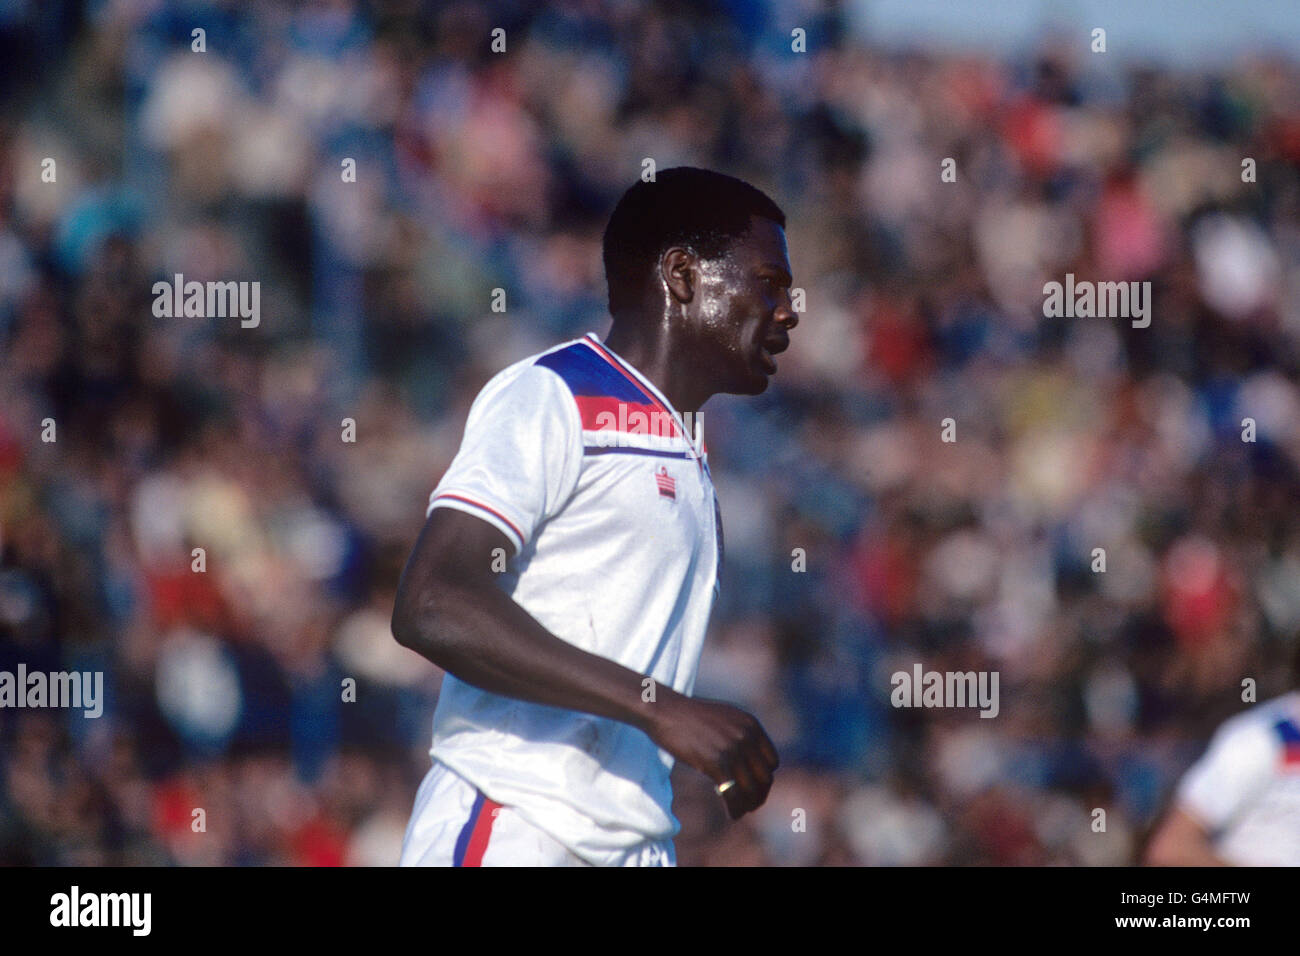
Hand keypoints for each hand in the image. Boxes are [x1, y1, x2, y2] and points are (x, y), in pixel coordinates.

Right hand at [645, 692, 778, 818]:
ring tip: (740, 811)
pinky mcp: (716, 763)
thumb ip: (740, 735)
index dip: (765, 778)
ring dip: (748, 805)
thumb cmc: (690, 716)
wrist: (665, 711)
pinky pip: (733, 794)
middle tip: (751, 804)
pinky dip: (735, 808)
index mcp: (751, 725)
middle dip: (759, 794)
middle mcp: (746, 736)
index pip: (772, 761)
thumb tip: (748, 762)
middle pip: (765, 777)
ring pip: (751, 789)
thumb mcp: (725, 718)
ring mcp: (732, 749)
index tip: (755, 787)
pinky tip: (731, 814)